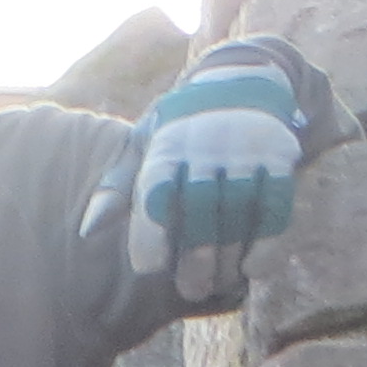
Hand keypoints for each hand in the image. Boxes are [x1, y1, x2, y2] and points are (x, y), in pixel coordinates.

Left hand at [127, 58, 305, 300]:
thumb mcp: (143, 144)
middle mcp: (206, 144)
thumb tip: (89, 231)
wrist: (242, 78)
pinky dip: (264, 241)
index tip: (149, 267)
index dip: (151, 234)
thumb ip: (117, 187)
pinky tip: (252, 268)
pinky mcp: (277, 154)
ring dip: (229, 256)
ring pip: (237, 213)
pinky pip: (274, 205)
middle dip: (194, 257)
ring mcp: (244, 149)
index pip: (154, 195)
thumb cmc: (179, 126)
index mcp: (166, 145)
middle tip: (189, 288)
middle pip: (199, 211)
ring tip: (218, 283)